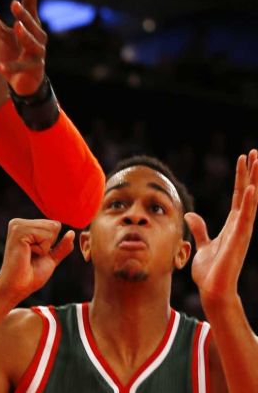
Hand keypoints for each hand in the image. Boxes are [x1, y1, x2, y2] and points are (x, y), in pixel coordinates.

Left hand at [0, 0, 47, 94]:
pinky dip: (10, 68)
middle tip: (14, 4)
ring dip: (25, 35)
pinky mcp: (32, 69)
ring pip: (32, 43)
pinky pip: (20, 68)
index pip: (31, 4)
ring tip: (17, 26)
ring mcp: (36, 53)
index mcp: (29, 25)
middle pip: (32, 23)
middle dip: (24, 14)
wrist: (23, 81)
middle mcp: (37, 36)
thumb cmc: (12, 52)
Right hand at [0, 218, 74, 301]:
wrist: (18, 287)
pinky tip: (27, 254)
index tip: (35, 254)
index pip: (54, 225)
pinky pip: (46, 236)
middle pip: (54, 225)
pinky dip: (42, 249)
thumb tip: (72, 233)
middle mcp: (18, 222)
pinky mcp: (19, 232)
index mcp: (24, 226)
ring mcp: (17, 226)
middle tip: (32, 255)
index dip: (51, 243)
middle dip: (49, 244)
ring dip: (45, 247)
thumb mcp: (51, 258)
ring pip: (51, 229)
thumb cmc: (31, 275)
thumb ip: (61, 246)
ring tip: (29, 255)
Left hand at [187, 149, 257, 303]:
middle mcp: (240, 225)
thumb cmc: (210, 271)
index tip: (244, 159)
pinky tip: (251, 188)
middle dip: (251, 173)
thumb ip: (201, 229)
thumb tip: (191, 215)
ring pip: (250, 201)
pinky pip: (245, 218)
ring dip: (254, 181)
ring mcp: (241, 231)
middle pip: (247, 193)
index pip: (238, 195)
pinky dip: (248, 203)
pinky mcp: (238, 240)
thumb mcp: (203, 245)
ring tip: (257, 161)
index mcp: (233, 225)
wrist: (213, 290)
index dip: (241, 178)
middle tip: (255, 152)